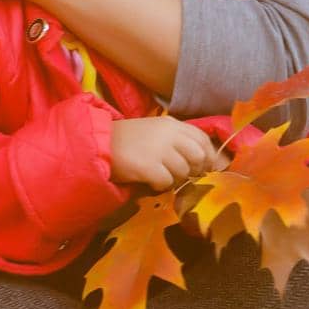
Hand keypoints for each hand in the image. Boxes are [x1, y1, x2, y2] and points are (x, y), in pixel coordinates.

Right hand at [110, 116, 227, 189]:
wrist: (99, 143)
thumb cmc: (128, 140)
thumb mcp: (156, 131)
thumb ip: (177, 140)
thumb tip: (202, 160)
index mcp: (172, 123)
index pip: (203, 138)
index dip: (209, 155)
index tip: (205, 167)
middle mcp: (169, 134)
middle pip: (199, 156)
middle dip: (194, 170)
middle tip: (183, 176)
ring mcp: (159, 149)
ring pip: (183, 171)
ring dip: (175, 179)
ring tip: (160, 177)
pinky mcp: (148, 165)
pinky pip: (166, 182)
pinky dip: (160, 185)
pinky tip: (149, 180)